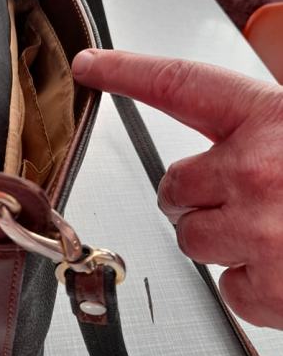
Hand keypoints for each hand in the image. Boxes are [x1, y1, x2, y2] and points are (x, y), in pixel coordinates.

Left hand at [72, 49, 282, 328]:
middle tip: (245, 197)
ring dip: (223, 239)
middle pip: (174, 185)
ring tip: (277, 233)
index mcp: (276, 119)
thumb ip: (268, 127)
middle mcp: (260, 171)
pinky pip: (228, 289)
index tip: (91, 65)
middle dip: (197, 195)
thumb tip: (233, 132)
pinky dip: (253, 285)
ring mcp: (261, 232)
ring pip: (192, 239)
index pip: (180, 84)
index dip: (127, 71)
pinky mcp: (271, 290)